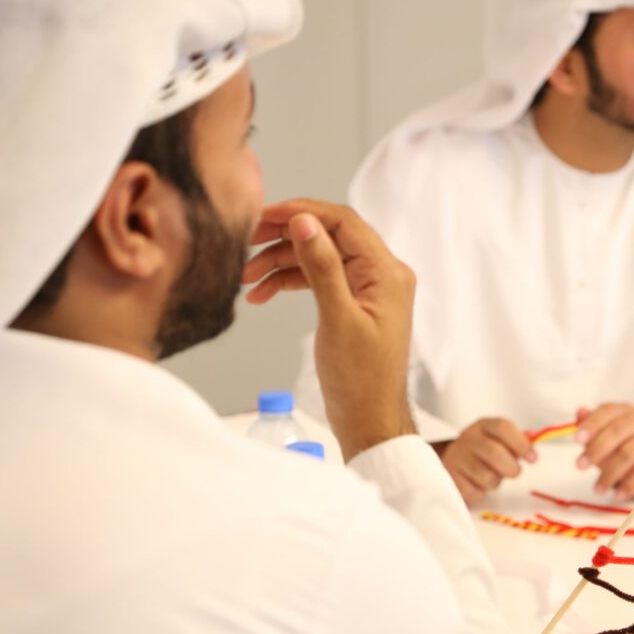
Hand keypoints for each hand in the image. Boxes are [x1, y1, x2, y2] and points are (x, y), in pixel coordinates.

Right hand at [243, 199, 415, 460]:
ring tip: (246, 278)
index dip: (302, 212)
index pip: (343, 222)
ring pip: (320, 258)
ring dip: (282, 263)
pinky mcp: (354, 304)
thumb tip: (304, 221)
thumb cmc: (360, 380)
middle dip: (285, 238)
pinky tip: (261, 294)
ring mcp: (369, 289)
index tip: (263, 215)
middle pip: (329, 236)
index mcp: (387, 272)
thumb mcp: (337, 319)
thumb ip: (322, 267)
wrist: (369, 421)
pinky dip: (291, 282)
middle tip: (246, 243)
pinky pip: (320, 280)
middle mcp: (383, 274)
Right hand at [438, 418, 536, 505]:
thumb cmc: (484, 451)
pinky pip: (474, 492)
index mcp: (483, 425)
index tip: (533, 459)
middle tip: (515, 472)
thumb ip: (518, 440)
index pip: (503, 428)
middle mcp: (468, 438)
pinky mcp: (450, 477)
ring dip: (496, 482)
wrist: (452, 460)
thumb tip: (534, 438)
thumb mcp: (499, 440)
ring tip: (492, 477)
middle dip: (511, 468)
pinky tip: (477, 485)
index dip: (521, 444)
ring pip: (486, 476)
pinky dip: (481, 493)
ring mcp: (456, 457)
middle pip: (494, 453)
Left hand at [576, 403, 633, 499]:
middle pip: (617, 431)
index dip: (591, 425)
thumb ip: (590, 424)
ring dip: (610, 473)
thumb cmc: (621, 442)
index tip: (577, 440)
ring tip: (598, 489)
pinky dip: (631, 484)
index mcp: (622, 411)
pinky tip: (619, 494)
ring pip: (629, 453)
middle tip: (580, 466)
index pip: (606, 412)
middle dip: (596, 450)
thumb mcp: (602, 433)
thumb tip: (580, 413)